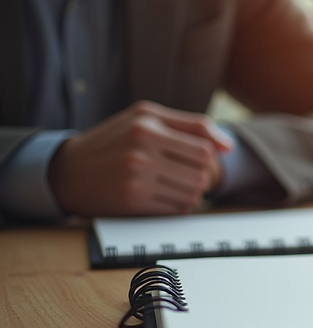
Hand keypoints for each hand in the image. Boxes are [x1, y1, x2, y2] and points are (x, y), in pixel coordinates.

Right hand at [48, 101, 233, 216]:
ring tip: (174, 186)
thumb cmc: (113, 141)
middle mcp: (142, 149)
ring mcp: (137, 176)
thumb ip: (190, 126)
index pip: (204, 149)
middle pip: (203, 173)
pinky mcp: (132, 200)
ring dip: (191, 194)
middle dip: (201, 178)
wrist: (68, 171)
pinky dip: (177, 206)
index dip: (209, 159)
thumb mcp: (145, 118)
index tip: (197, 162)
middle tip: (185, 176)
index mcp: (147, 124)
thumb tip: (229, 146)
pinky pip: (176, 209)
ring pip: (193, 193)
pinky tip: (162, 198)